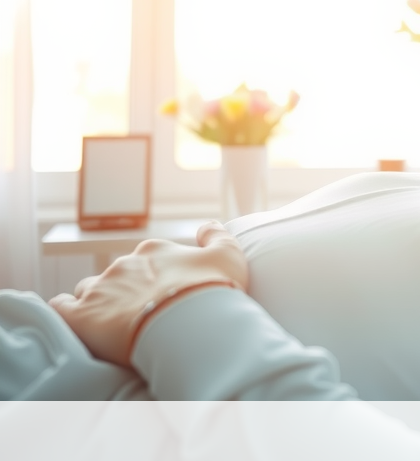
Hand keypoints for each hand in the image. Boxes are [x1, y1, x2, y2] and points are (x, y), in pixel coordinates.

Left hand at [50, 221, 248, 367]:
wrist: (189, 325)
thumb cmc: (211, 291)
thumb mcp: (229, 256)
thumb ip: (217, 236)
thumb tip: (209, 223)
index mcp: (154, 250)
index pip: (147, 259)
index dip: (157, 278)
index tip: (166, 296)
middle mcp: (124, 264)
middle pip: (118, 276)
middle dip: (126, 292)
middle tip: (144, 315)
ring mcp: (99, 288)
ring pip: (88, 290)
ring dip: (97, 303)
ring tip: (113, 324)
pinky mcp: (80, 315)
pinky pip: (61, 308)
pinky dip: (66, 313)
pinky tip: (78, 324)